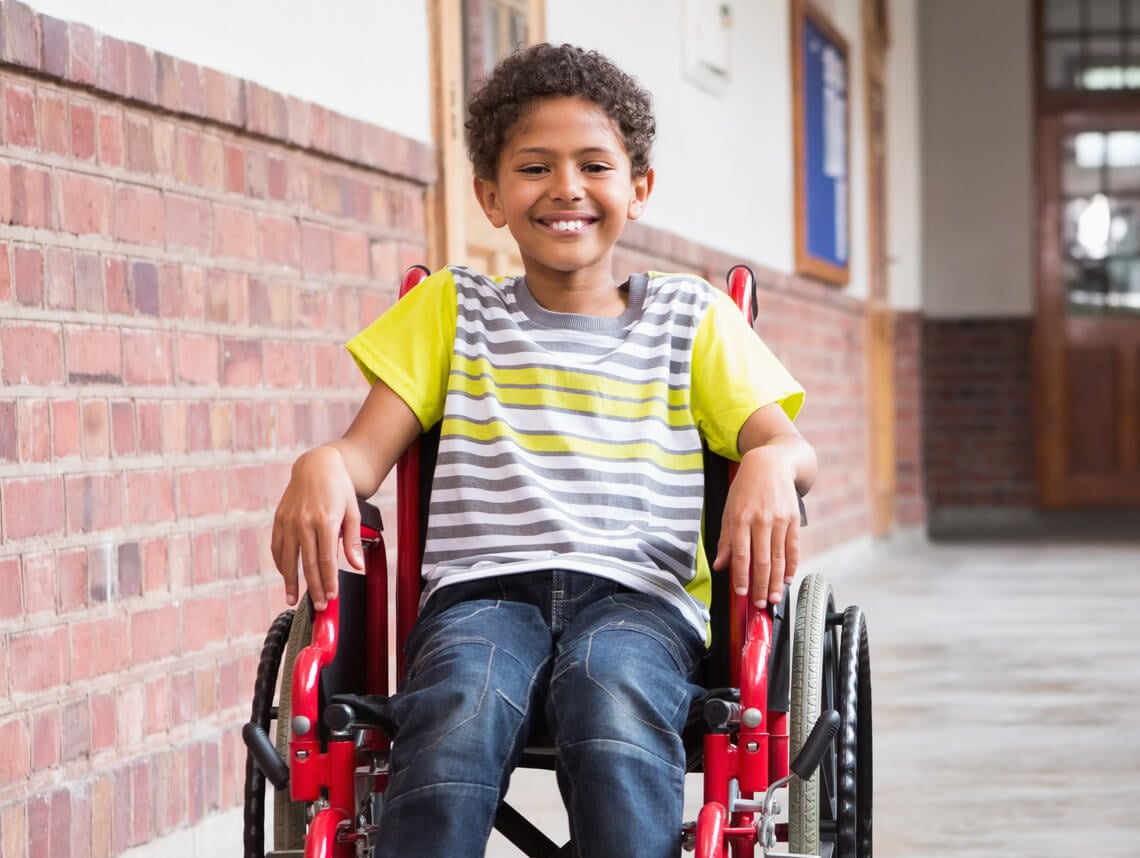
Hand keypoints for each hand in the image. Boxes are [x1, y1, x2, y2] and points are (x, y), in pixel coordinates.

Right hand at [270, 445, 363, 610]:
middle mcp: (304, 522)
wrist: (317, 465)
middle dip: (313, 588)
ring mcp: (289, 521)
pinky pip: (277, 547)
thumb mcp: (353, 512)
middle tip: (319, 605)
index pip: (327, 560)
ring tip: (293, 598)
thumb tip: (357, 566)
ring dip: (291, 581)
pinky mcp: (279, 519)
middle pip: (308, 564)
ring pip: (288, 559)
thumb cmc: (339, 488)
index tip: (332, 596)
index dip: (329, 581)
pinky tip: (285, 575)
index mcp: (325, 521)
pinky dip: (280, 563)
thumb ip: (352, 541)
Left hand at [712, 446, 800, 607]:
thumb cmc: (745, 487)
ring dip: (777, 581)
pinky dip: (792, 565)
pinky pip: (793, 548)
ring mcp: (779, 520)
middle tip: (760, 604)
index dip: (742, 576)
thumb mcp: (729, 509)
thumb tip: (720, 565)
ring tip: (774, 597)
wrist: (771, 463)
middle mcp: (761, 520)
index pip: (741, 554)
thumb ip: (725, 539)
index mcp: (741, 518)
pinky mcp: (793, 519)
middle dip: (761, 586)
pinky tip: (788, 578)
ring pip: (779, 558)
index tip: (742, 593)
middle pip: (762, 560)